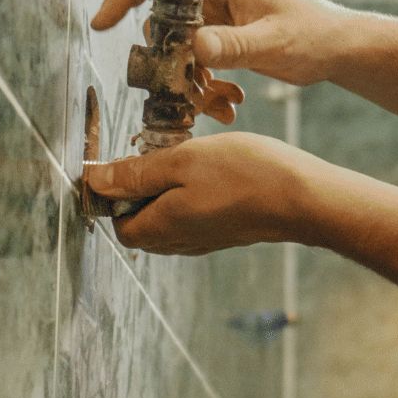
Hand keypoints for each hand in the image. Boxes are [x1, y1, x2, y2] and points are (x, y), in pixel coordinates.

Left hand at [82, 132, 323, 254]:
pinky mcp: (222, 232)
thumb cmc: (244, 175)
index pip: (116, 222)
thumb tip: (94, 180)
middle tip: (157, 154)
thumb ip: (134, 174)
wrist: (302, 197)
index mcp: (159, 229)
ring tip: (184, 159)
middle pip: (139, 222)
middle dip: (138, 190)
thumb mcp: (180, 162)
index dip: (112, 193)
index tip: (125, 160)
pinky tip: (207, 171)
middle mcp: (177, 243)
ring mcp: (202, 240)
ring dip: (165, 190)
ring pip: (165, 218)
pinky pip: (190, 216)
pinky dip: (188, 195)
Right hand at [90, 0, 347, 88]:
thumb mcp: (273, 43)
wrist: (338, 50)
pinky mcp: (219, 38)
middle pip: (163, 25)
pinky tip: (227, 105)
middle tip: (188, 90)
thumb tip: (196, 46)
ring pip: (177, 52)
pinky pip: (194, 65)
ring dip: (190, 84)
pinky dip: (204, 89)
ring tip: (219, 105)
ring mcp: (214, 16)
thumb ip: (235, 46)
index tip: (103, 22)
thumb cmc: (315, 34)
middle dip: (171, 65)